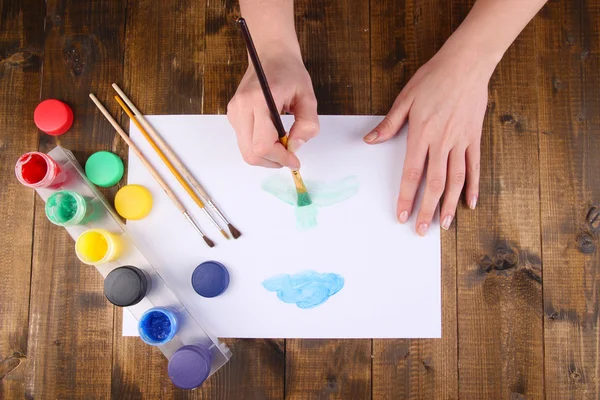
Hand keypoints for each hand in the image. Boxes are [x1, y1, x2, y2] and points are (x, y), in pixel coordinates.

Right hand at [228, 50, 318, 168]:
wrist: (271, 54)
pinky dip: (260, 147)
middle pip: (251, 153)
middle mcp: (241, 108)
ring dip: (266, 155)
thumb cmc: (290, 72)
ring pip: (246, 151)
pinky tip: (273, 136)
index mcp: (259, 100)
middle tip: (289, 155)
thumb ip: (307, 124)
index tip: (294, 160)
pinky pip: (245, 142)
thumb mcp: (308, 97)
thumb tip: (295, 147)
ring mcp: (234, 112)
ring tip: (283, 144)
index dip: (280, 158)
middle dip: (273, 160)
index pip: (263, 145)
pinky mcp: (233, 115)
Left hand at [364, 45, 493, 234]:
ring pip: (456, 179)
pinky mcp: (474, 137)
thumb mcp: (405, 99)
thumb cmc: (433, 78)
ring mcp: (461, 141)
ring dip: (450, 204)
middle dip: (427, 209)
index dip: (406, 197)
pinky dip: (473, 186)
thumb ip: (389, 124)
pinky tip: (470, 203)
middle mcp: (442, 142)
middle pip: (434, 183)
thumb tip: (370, 140)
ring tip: (445, 224)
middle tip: (422, 230)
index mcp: (421, 134)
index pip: (411, 173)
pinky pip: (474, 166)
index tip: (402, 215)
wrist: (466, 63)